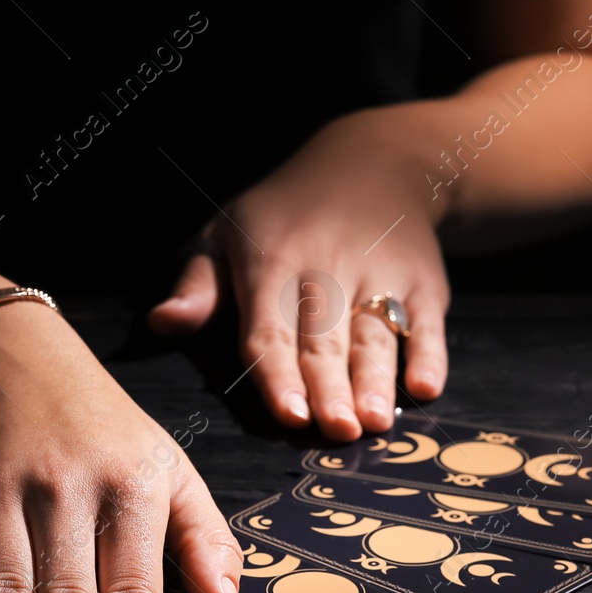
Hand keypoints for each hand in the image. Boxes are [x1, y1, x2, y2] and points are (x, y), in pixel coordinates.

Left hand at [149, 109, 451, 440]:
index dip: (279, 374)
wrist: (375, 162)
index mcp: (271, 263)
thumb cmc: (282, 214)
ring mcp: (380, 276)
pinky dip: (430, 354)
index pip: (271, 329)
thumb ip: (197, 284)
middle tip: (336, 430)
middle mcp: (327, 270)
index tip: (289, 414)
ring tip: (376, 421)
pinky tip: (426, 388)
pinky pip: (428, 321)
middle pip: (326, 339)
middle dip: (331, 386)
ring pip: (375, 335)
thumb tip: (161, 323)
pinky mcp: (423, 282)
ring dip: (377, 379)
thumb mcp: (225, 232)